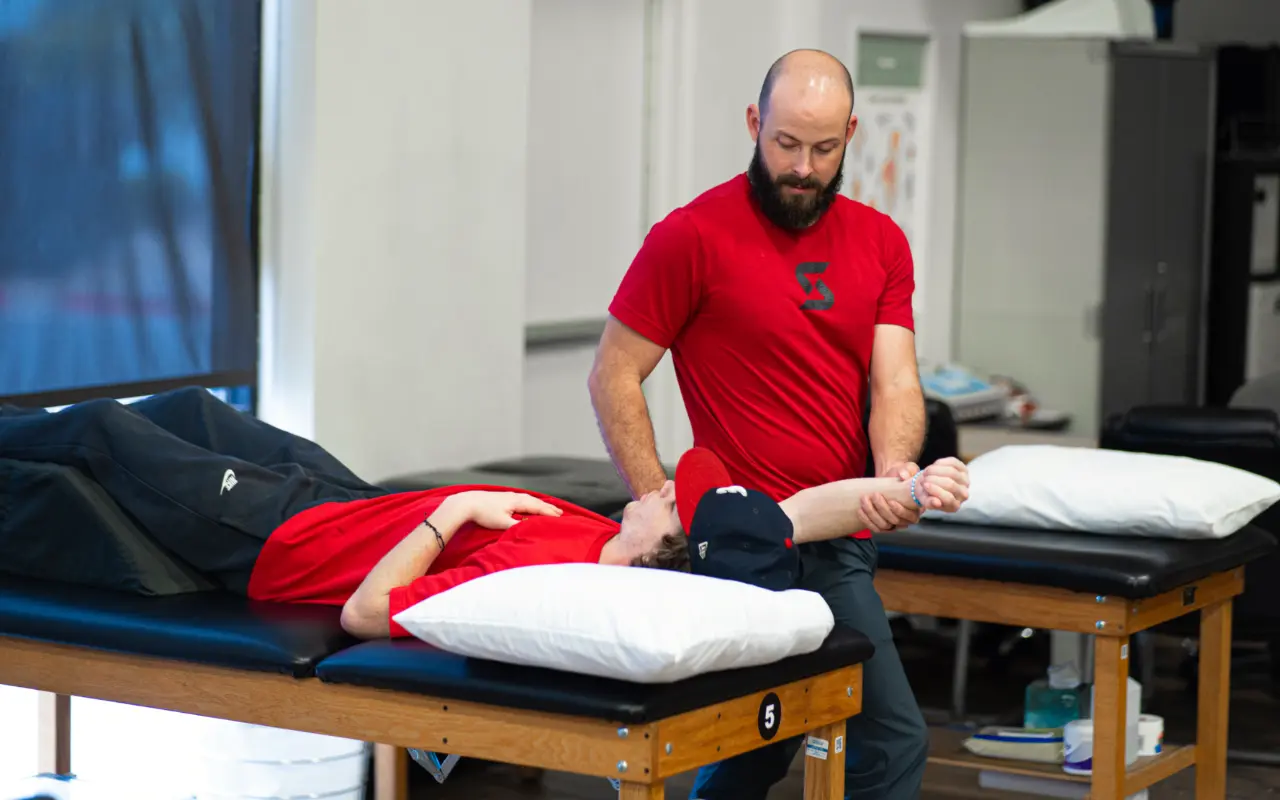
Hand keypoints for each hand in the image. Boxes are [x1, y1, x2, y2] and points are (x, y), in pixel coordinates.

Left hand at [448, 491, 563, 529]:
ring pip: (528, 499)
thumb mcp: (502, 524)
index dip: (549, 513)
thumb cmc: (483, 513)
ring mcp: (508, 495)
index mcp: (517, 502)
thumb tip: (528, 530)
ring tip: (546, 507)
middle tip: (560, 512)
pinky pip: (521, 498)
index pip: (537, 507)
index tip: (560, 517)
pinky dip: (529, 502)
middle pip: (535, 501)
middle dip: (547, 507)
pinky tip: (526, 504)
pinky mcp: (501, 497)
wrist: (466, 503)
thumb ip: (516, 527)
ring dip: (539, 504)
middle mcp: (514, 496)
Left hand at [859, 461, 921, 532]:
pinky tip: (860, 510)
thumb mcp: (907, 468)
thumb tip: (903, 476)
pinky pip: (875, 527)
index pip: (911, 517)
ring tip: (864, 500)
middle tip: (874, 495)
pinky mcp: (883, 525)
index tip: (891, 501)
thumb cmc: (901, 473)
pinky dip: (866, 520)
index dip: (900, 511)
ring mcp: (894, 524)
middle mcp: (906, 519)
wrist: (889, 477)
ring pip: (883, 525)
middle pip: (895, 521)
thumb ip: (908, 471)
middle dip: (882, 509)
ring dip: (872, 513)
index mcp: (916, 508)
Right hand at [916, 457, 969, 512]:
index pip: (949, 498)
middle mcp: (963, 495)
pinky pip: (953, 463)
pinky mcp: (963, 469)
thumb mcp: (924, 500)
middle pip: (950, 485)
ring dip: (935, 470)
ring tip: (926, 473)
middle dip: (933, 479)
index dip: (936, 491)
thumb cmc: (927, 494)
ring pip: (951, 472)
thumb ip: (929, 503)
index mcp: (954, 506)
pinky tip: (934, 466)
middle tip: (924, 479)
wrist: (930, 484)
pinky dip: (940, 463)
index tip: (925, 485)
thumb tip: (936, 503)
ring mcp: (965, 481)